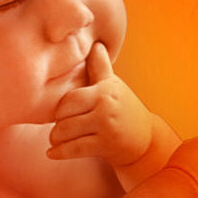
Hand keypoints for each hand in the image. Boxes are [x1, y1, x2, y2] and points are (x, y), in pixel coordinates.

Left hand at [48, 42, 154, 164]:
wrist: (146, 140)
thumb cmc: (124, 109)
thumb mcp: (113, 86)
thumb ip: (100, 67)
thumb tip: (95, 44)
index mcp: (105, 89)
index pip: (70, 97)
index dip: (61, 108)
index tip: (62, 114)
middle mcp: (106, 106)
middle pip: (65, 115)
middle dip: (57, 124)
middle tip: (58, 128)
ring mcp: (106, 126)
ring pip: (66, 132)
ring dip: (56, 139)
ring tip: (56, 140)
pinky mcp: (105, 145)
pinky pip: (74, 149)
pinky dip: (59, 153)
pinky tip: (51, 153)